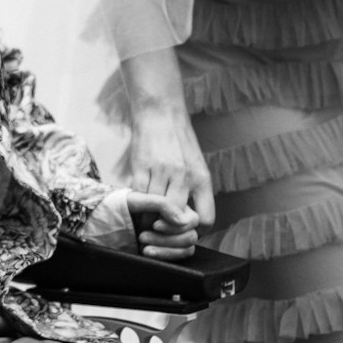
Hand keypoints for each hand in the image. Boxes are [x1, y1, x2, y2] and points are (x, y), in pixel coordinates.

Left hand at [126, 191, 199, 258]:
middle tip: (143, 235)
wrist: (109, 219)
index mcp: (178, 202)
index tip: (155, 225)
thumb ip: (161, 203)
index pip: (193, 218)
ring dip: (166, 246)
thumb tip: (183, 220)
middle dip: (168, 237)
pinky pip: (180, 255)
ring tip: (142, 244)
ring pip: (188, 245)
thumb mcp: (138, 199)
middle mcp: (180, 218)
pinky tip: (146, 251)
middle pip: (192, 233)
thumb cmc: (121, 205)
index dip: (177, 225)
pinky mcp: (172, 248)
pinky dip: (164, 254)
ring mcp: (176, 234)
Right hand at [128, 103, 214, 230]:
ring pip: (154, 210)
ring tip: (146, 218)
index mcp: (201, 179)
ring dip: (149, 218)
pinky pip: (138, 196)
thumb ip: (195, 192)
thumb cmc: (179, 141)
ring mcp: (162, 171)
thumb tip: (189, 220)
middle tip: (160, 228)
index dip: (192, 230)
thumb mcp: (196, 165)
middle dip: (168, 229)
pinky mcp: (141, 166)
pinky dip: (137, 204)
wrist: (160, 112)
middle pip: (177, 219)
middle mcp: (184, 176)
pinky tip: (137, 204)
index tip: (182, 229)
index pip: (205, 219)